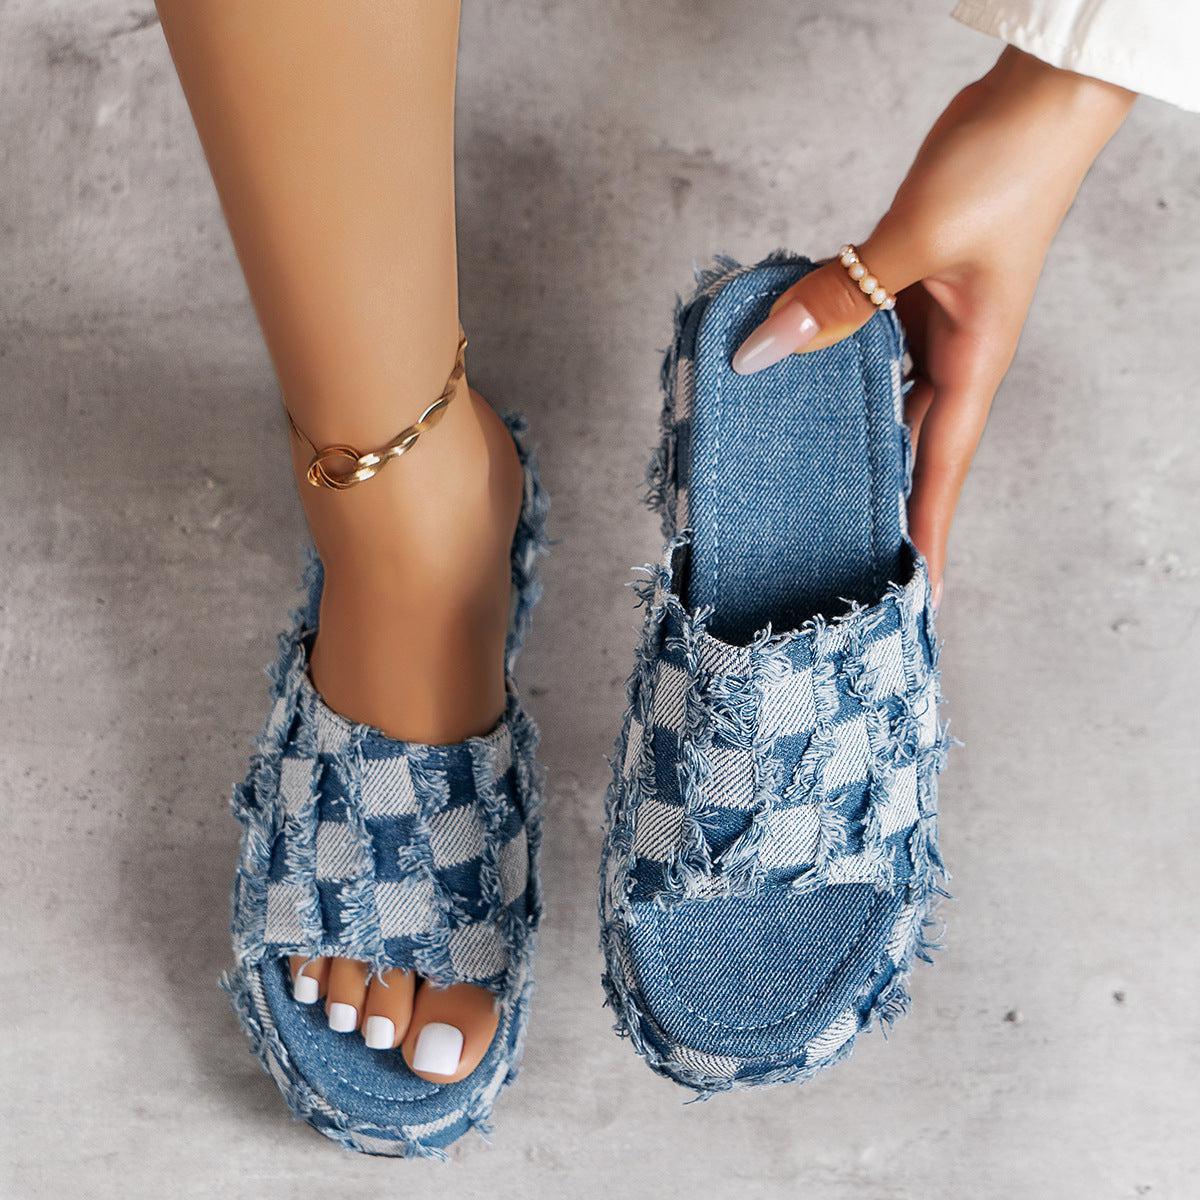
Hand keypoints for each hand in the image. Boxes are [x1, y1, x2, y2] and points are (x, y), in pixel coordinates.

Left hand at [732, 47, 1134, 602]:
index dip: (927, 533)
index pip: (943, 469)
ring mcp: (931, 324)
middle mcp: (954, 357)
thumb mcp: (916, 240)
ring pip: (881, 396)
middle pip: (910, 447)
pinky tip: (794, 371)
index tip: (919, 594)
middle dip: (881, 497)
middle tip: (835, 545)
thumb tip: (766, 348)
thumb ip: (841, 298)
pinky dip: (831, 356)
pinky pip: (864, 339)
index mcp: (974, 365)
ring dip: (845, 429)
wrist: (1034, 101)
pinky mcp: (910, 289)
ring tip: (800, 475)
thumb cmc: (1006, 169)